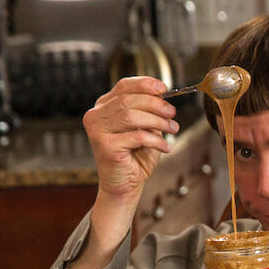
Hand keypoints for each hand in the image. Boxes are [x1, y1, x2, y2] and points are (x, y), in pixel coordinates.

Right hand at [83, 76, 179, 201]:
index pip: (124, 86)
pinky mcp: (104, 146)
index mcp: (104, 107)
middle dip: (155, 105)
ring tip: (173, 129)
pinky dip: (156, 140)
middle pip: (128, 100)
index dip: (145, 84)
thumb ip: (149, 111)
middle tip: (172, 113)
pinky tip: (165, 147)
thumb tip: (163, 96)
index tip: (164, 88)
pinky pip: (136, 136)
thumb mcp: (145, 128)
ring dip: (157, 121)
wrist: (125, 184)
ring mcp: (97, 130)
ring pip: (131, 116)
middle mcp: (96, 116)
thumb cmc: (136, 156)